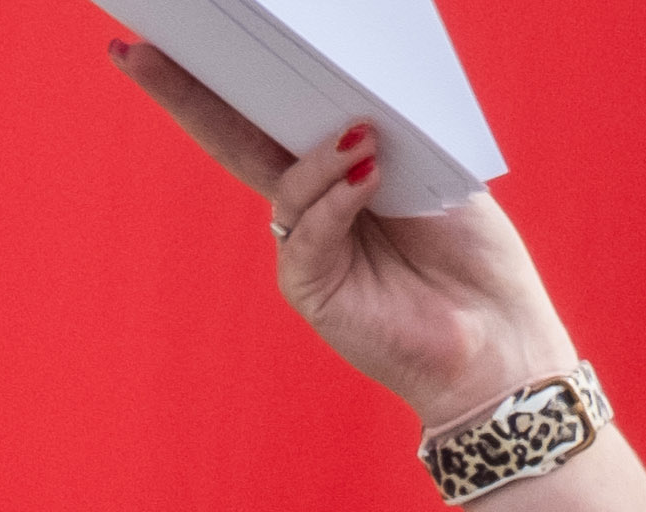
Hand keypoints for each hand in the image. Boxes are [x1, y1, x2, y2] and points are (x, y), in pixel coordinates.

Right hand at [105, 40, 575, 429]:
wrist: (503, 344)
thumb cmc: (479, 261)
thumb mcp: (439, 176)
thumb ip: (387, 133)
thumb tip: (345, 99)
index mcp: (339, 172)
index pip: (275, 117)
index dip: (236, 77)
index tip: (191, 33)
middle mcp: (314, 206)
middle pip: (238, 139)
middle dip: (192, 94)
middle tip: (142, 50)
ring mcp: (308, 246)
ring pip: (279, 180)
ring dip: (317, 153)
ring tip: (363, 137)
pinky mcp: (310, 285)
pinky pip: (309, 228)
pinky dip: (335, 199)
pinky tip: (366, 177)